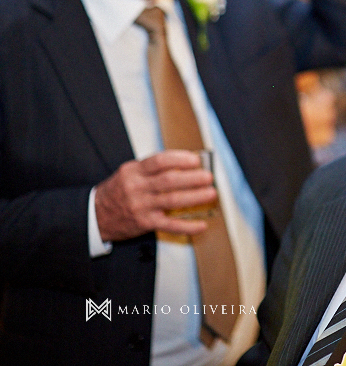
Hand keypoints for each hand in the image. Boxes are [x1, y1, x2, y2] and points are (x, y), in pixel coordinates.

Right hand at [94, 151, 217, 240]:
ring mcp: (141, 206)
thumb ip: (152, 168)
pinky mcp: (144, 223)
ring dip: (195, 197)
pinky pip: (169, 225)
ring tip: (211, 193)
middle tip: (208, 177)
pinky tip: (201, 224)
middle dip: (192, 178)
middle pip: (169, 180)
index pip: (160, 161)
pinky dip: (187, 226)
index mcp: (134, 171)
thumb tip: (184, 163)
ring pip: (172, 200)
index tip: (195, 160)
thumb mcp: (129, 173)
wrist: (94, 215)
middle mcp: (137, 188)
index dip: (180, 159)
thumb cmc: (118, 191)